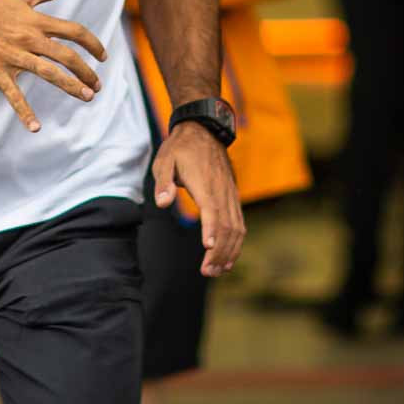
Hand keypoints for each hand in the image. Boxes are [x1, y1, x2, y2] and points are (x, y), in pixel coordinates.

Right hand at [0, 0, 106, 132]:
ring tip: (87, 97)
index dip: (92, 44)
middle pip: (66, 56)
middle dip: (86, 72)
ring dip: (71, 87)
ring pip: (49, 74)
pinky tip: (36, 127)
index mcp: (35, 20)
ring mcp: (12, 56)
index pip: (73, 31)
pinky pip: (13, 94)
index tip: (102, 56)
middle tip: (97, 85)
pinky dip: (24, 111)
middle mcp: (27, 38)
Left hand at [152, 121, 245, 276]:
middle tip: (207, 272)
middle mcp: (222, 192)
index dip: (211, 230)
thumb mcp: (164, 160)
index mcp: (205, 184)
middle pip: (227, 226)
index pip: (212, 211)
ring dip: (229, 251)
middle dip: (219, 251)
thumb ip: (163, 182)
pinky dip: (236, 242)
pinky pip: (239, 223)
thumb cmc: (180, 148)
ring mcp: (230, 195)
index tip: (208, 248)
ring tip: (217, 271)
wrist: (204, 131)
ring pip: (237, 228)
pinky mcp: (233, 198)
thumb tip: (163, 204)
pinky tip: (228, 257)